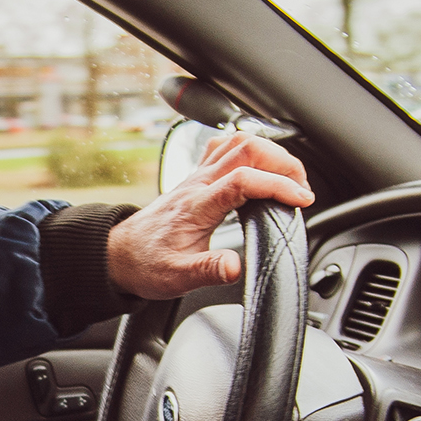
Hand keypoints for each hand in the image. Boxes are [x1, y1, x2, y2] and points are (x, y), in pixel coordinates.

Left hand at [107, 131, 313, 299]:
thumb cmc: (146, 265)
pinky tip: (263, 167)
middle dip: (284, 163)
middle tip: (302, 189)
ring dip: (271, 153)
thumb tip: (234, 267)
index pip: (244, 179)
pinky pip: (226, 147)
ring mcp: (197, 176)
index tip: (302, 199)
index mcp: (198, 205)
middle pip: (247, 148)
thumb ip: (207, 271)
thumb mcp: (177, 278)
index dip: (278, 185)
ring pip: (239, 141)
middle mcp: (198, 183)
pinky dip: (252, 150)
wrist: (118, 254)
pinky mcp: (198, 177)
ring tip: (290, 179)